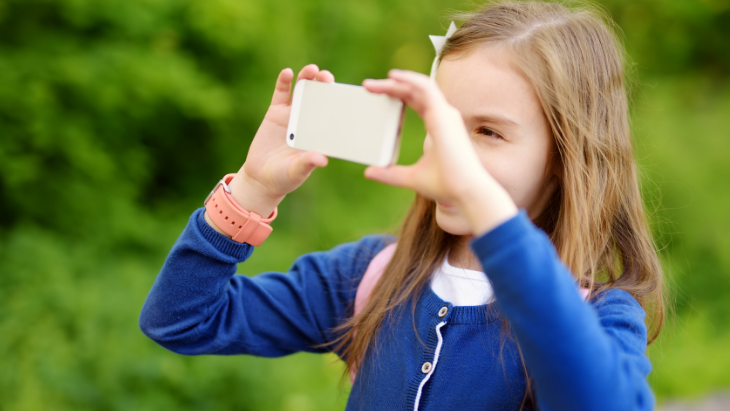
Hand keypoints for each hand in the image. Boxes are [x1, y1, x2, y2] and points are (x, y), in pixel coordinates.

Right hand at [228, 65, 333, 212]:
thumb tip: (322, 159)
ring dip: (307, 78)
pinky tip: (287, 73)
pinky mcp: (276, 112)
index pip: (333, 115)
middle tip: (327, 78)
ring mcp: (292, 114)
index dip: (339, 103)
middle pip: (319, 97)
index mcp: (319, 133)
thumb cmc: (285, 177)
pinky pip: (281, 94)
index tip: (344, 94)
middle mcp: (309, 120)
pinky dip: (284, 82)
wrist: (261, 178)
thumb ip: (307, 163)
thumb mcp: (297, 172)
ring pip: (302, 91)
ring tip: (312, 70)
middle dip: (324, 85)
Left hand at [361, 69, 516, 234]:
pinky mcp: (443, 115)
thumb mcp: (410, 177)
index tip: (375, 94)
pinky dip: (409, 80)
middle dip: (391, 85)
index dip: (397, 94)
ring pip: (419, 86)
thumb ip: (390, 174)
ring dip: (396, 81)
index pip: (415, 101)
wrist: (464, 191)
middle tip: (367, 86)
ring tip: (373, 83)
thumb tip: (369, 172)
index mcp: (437, 125)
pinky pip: (426, 88)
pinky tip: (392, 77)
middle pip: (414, 91)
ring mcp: (444, 113)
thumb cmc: (445, 185)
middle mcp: (442, 116)